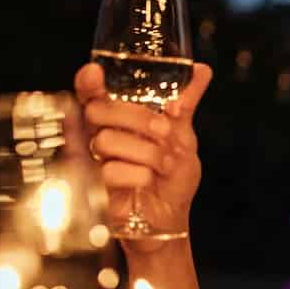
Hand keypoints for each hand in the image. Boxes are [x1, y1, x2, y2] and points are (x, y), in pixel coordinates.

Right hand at [75, 60, 211, 242]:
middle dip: (135, 117)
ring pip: (106, 140)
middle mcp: (100, 136)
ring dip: (146, 152)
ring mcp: (94, 162)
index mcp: (117, 120)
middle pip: (98, 111)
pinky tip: (149, 181)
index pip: (91, 94)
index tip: (94, 72)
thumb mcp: (183, 137)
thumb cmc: (171, 178)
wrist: (171, 218)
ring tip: (164, 165)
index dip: (88, 82)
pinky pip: (110, 170)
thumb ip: (185, 104)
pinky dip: (138, 175)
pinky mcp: (94, 188)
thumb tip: (201, 70)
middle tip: (164, 131)